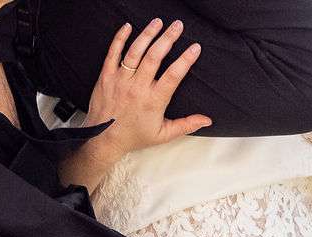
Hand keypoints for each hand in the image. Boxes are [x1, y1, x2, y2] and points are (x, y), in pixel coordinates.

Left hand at [86, 18, 211, 155]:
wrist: (104, 140)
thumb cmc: (134, 136)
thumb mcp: (163, 135)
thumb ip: (186, 126)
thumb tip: (207, 121)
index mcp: (153, 101)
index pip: (173, 75)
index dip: (185, 60)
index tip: (195, 47)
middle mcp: (137, 88)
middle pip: (154, 56)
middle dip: (168, 38)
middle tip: (178, 25)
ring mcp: (121, 80)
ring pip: (135, 51)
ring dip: (148, 34)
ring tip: (158, 22)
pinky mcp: (106, 76)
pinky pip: (113, 52)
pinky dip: (120, 38)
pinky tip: (128, 27)